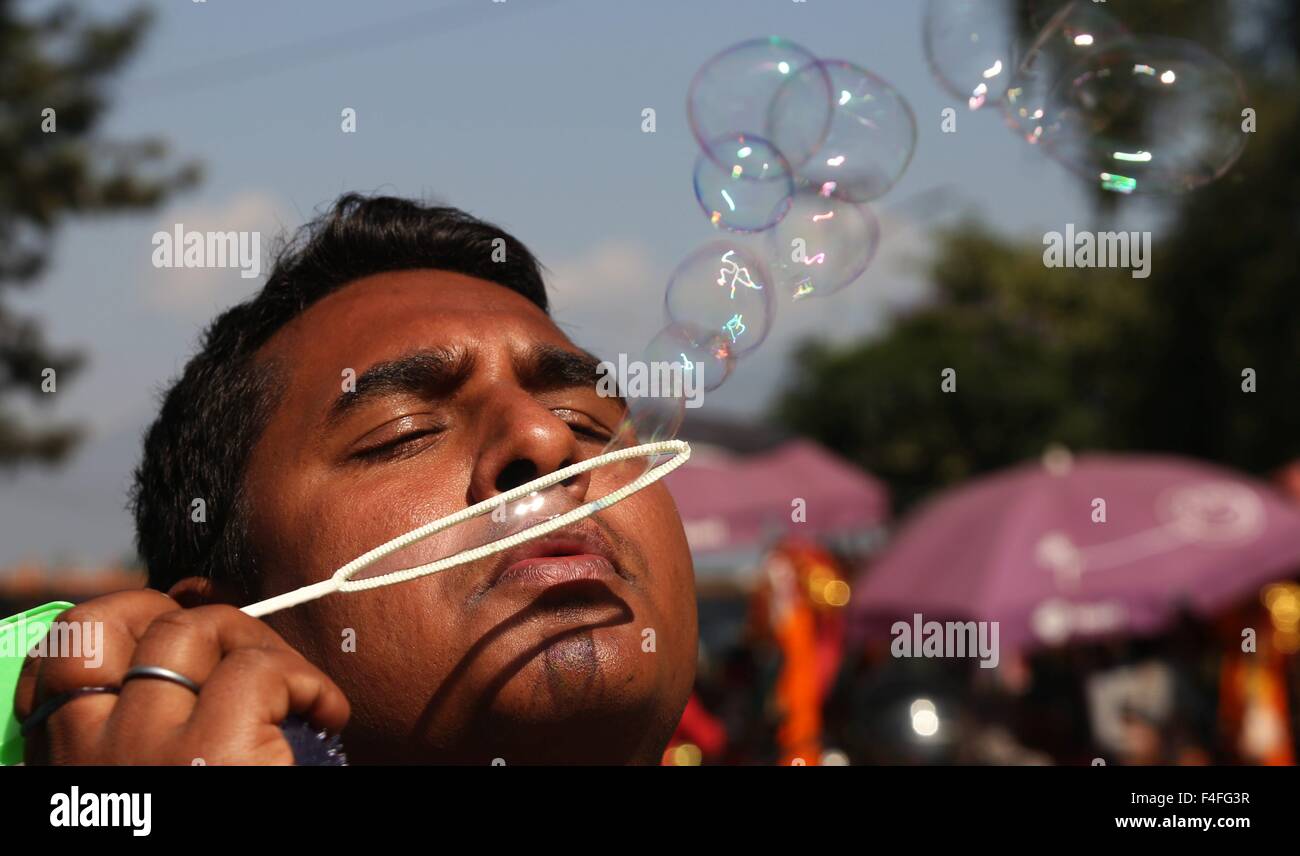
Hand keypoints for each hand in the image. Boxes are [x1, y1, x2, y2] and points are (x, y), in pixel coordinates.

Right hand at [14, 589, 349, 764]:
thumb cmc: (204, 851)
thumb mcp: (146, 795)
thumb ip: (144, 748)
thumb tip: (192, 682)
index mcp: (71, 768)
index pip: (67, 651)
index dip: (122, 618)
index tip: (175, 636)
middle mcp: (96, 752)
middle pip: (137, 622)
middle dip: (206, 619)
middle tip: (254, 656)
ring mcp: (150, 750)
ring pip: (195, 631)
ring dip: (258, 643)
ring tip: (295, 689)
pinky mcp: (217, 757)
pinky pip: (258, 672)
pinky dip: (304, 680)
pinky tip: (327, 713)